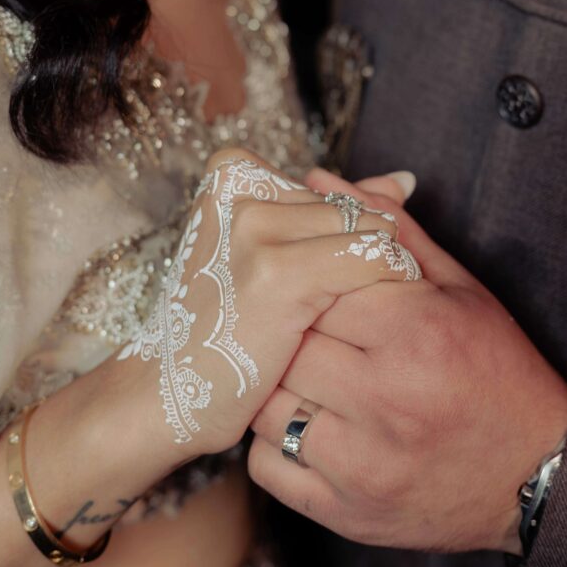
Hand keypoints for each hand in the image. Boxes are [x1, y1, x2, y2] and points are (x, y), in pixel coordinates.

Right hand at [116, 152, 420, 460]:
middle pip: (350, 209)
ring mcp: (257, 228)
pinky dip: (386, 290)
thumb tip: (403, 181)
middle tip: (340, 309)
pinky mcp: (281, 273)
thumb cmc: (219, 326)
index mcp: (231, 172)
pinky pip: (373, 260)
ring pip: (369, 230)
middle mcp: (241, 189)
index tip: (326, 282)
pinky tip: (370, 325)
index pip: (330, 189)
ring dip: (381, 274)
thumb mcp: (267, 253)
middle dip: (362, 255)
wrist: (163, 393)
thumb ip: (333, 210)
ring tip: (356, 317)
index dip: (341, 240)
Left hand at [249, 169, 566, 554]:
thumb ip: (388, 230)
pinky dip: (270, 441)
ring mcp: (364, 463)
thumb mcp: (456, 287)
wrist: (534, 473)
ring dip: (274, 382)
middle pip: (287, 341)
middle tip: (303, 328)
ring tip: (305, 373)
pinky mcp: (348, 513)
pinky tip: (304, 422)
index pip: (317, 284)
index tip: (317, 287)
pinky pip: (266, 465)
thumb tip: (321, 178)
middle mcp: (386, 397)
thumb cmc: (495, 369)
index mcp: (414, 331)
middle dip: (289, 329)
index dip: (310, 281)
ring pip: (267, 403)